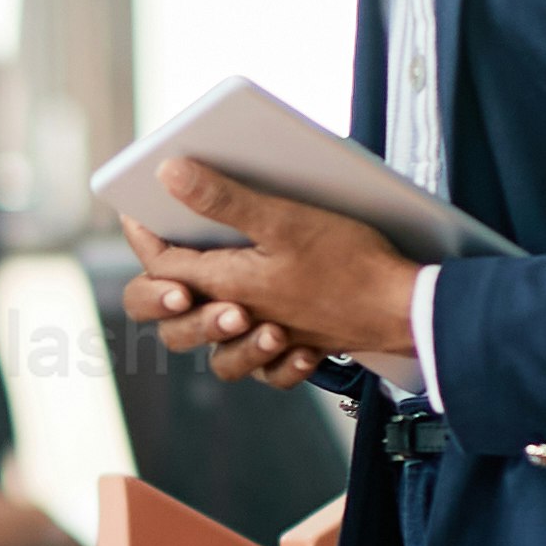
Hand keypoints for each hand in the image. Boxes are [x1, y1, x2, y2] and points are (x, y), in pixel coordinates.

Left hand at [117, 157, 416, 387]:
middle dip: (164, 296)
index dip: (143, 236)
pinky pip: (265, 370)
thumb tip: (169, 175)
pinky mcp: (298, 348)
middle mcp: (241, 318)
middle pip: (175, 322)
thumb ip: (223, 199)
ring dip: (215, 332)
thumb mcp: (284, 219)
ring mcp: (268, 339)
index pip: (161, 266)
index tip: (138, 208)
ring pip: (216, 354)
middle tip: (176, 267)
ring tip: (233, 310)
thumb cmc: (351, 263)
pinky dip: (266, 359)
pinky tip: (277, 335)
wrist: (407, 310)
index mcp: (228, 285)